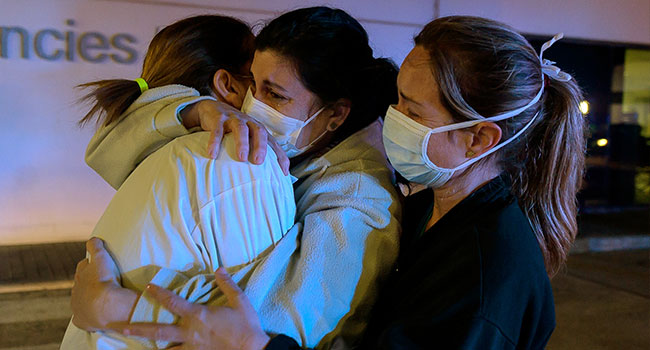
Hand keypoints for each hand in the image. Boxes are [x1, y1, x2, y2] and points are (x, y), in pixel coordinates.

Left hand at [70, 238, 137, 330]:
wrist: (104, 305)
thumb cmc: (103, 280)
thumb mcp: (101, 258)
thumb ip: (96, 246)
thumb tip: (93, 239)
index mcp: (80, 275)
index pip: (83, 266)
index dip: (90, 265)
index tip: (98, 266)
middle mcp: (76, 290)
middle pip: (80, 283)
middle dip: (88, 282)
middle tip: (101, 282)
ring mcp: (77, 306)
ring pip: (80, 300)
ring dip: (88, 298)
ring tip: (101, 299)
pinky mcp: (81, 320)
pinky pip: (81, 318)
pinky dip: (85, 316)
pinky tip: (92, 316)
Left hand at [111, 268, 269, 349]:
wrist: (252, 349)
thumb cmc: (246, 324)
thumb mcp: (239, 300)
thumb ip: (227, 284)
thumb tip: (219, 268)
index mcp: (198, 315)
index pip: (173, 302)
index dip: (159, 293)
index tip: (147, 287)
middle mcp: (189, 331)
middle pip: (158, 330)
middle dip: (138, 328)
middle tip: (120, 327)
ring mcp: (191, 346)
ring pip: (164, 348)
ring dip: (147, 346)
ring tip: (132, 345)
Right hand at [181, 100, 288, 174]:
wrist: (213, 109)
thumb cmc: (233, 130)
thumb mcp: (247, 138)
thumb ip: (254, 152)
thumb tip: (266, 176)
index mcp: (258, 129)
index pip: (273, 143)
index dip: (279, 156)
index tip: (283, 173)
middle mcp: (249, 123)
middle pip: (259, 131)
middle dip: (261, 146)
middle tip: (259, 162)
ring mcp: (234, 119)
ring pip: (241, 128)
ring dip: (242, 143)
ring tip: (241, 158)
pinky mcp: (218, 118)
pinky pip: (217, 130)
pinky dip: (215, 141)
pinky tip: (212, 154)